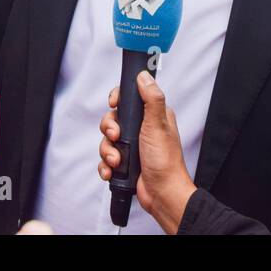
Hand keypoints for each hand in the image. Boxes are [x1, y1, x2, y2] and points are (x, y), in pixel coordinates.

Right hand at [98, 72, 195, 234]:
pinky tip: (112, 171)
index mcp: (152, 116)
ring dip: (108, 151)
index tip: (114, 104)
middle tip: (117, 136)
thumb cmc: (165, 161)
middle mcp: (141, 129)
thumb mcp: (158, 125)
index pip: (129, 98)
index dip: (117, 99)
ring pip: (107, 140)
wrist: (162, 194)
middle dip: (109, 129)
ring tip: (117, 160)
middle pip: (113, 119)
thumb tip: (143, 76)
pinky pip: (105, 159)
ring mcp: (132, 146)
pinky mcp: (125, 162)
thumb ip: (151, 99)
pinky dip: (106, 166)